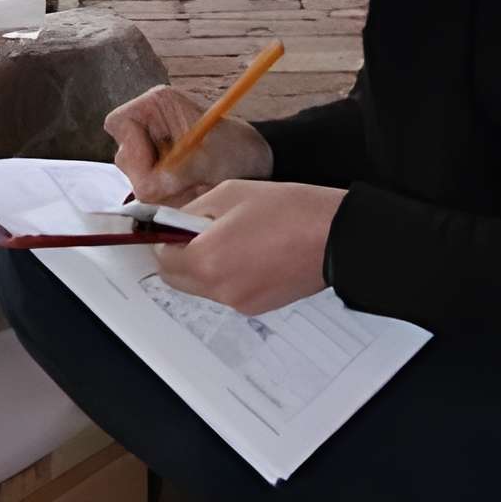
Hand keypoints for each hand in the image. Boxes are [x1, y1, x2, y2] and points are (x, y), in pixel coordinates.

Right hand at [105, 84, 273, 201]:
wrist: (257, 164)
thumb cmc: (238, 148)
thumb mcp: (209, 157)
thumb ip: (176, 171)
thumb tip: (148, 189)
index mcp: (156, 105)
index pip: (119, 124)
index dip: (133, 150)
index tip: (157, 170)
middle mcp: (147, 125)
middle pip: (126, 158)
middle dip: (153, 177)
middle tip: (184, 183)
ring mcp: (150, 150)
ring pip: (137, 179)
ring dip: (166, 191)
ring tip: (197, 186)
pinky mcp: (157, 172)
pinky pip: (151, 193)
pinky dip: (171, 198)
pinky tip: (192, 191)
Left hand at [155, 178, 344, 315]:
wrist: (337, 236)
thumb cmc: (288, 210)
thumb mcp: (230, 194)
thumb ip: (191, 211)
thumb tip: (170, 222)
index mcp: (207, 260)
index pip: (162, 259)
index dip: (164, 240)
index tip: (171, 227)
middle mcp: (219, 289)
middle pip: (178, 279)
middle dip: (180, 256)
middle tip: (197, 230)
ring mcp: (240, 302)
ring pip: (203, 287)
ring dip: (205, 265)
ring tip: (234, 237)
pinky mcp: (259, 307)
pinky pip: (229, 292)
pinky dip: (229, 275)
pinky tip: (252, 251)